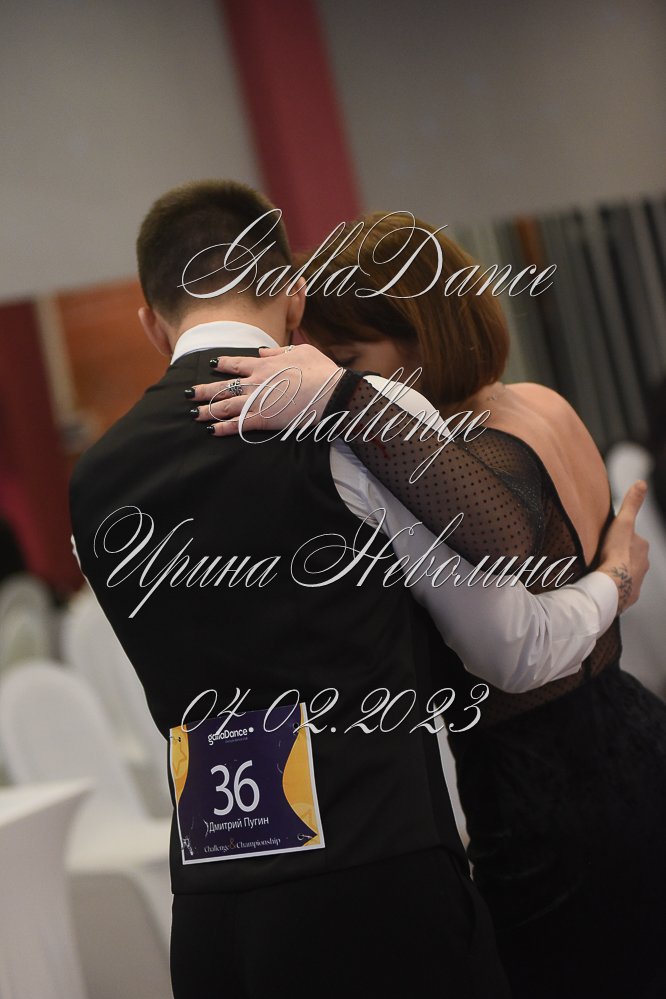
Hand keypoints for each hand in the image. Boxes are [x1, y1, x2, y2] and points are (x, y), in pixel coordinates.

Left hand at [186, 344, 341, 435]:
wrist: (331, 391)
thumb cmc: (320, 369)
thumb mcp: (301, 351)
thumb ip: (278, 351)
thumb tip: (262, 350)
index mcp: (265, 365)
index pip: (236, 364)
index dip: (221, 364)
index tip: (211, 364)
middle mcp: (256, 382)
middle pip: (223, 386)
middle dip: (204, 390)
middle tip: (189, 393)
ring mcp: (259, 401)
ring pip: (226, 406)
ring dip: (207, 410)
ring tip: (193, 413)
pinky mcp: (265, 419)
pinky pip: (239, 424)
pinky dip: (224, 428)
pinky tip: (211, 431)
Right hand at [598, 480, 649, 612]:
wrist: (611, 586)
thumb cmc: (615, 553)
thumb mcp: (623, 522)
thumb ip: (632, 504)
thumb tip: (642, 482)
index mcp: (642, 547)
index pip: (632, 539)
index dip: (619, 538)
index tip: (606, 540)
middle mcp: (644, 565)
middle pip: (630, 557)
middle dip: (619, 556)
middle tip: (601, 555)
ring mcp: (636, 583)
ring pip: (626, 574)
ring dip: (616, 572)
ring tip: (600, 571)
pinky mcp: (627, 597)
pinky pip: (620, 590)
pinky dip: (613, 588)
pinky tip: (602, 586)